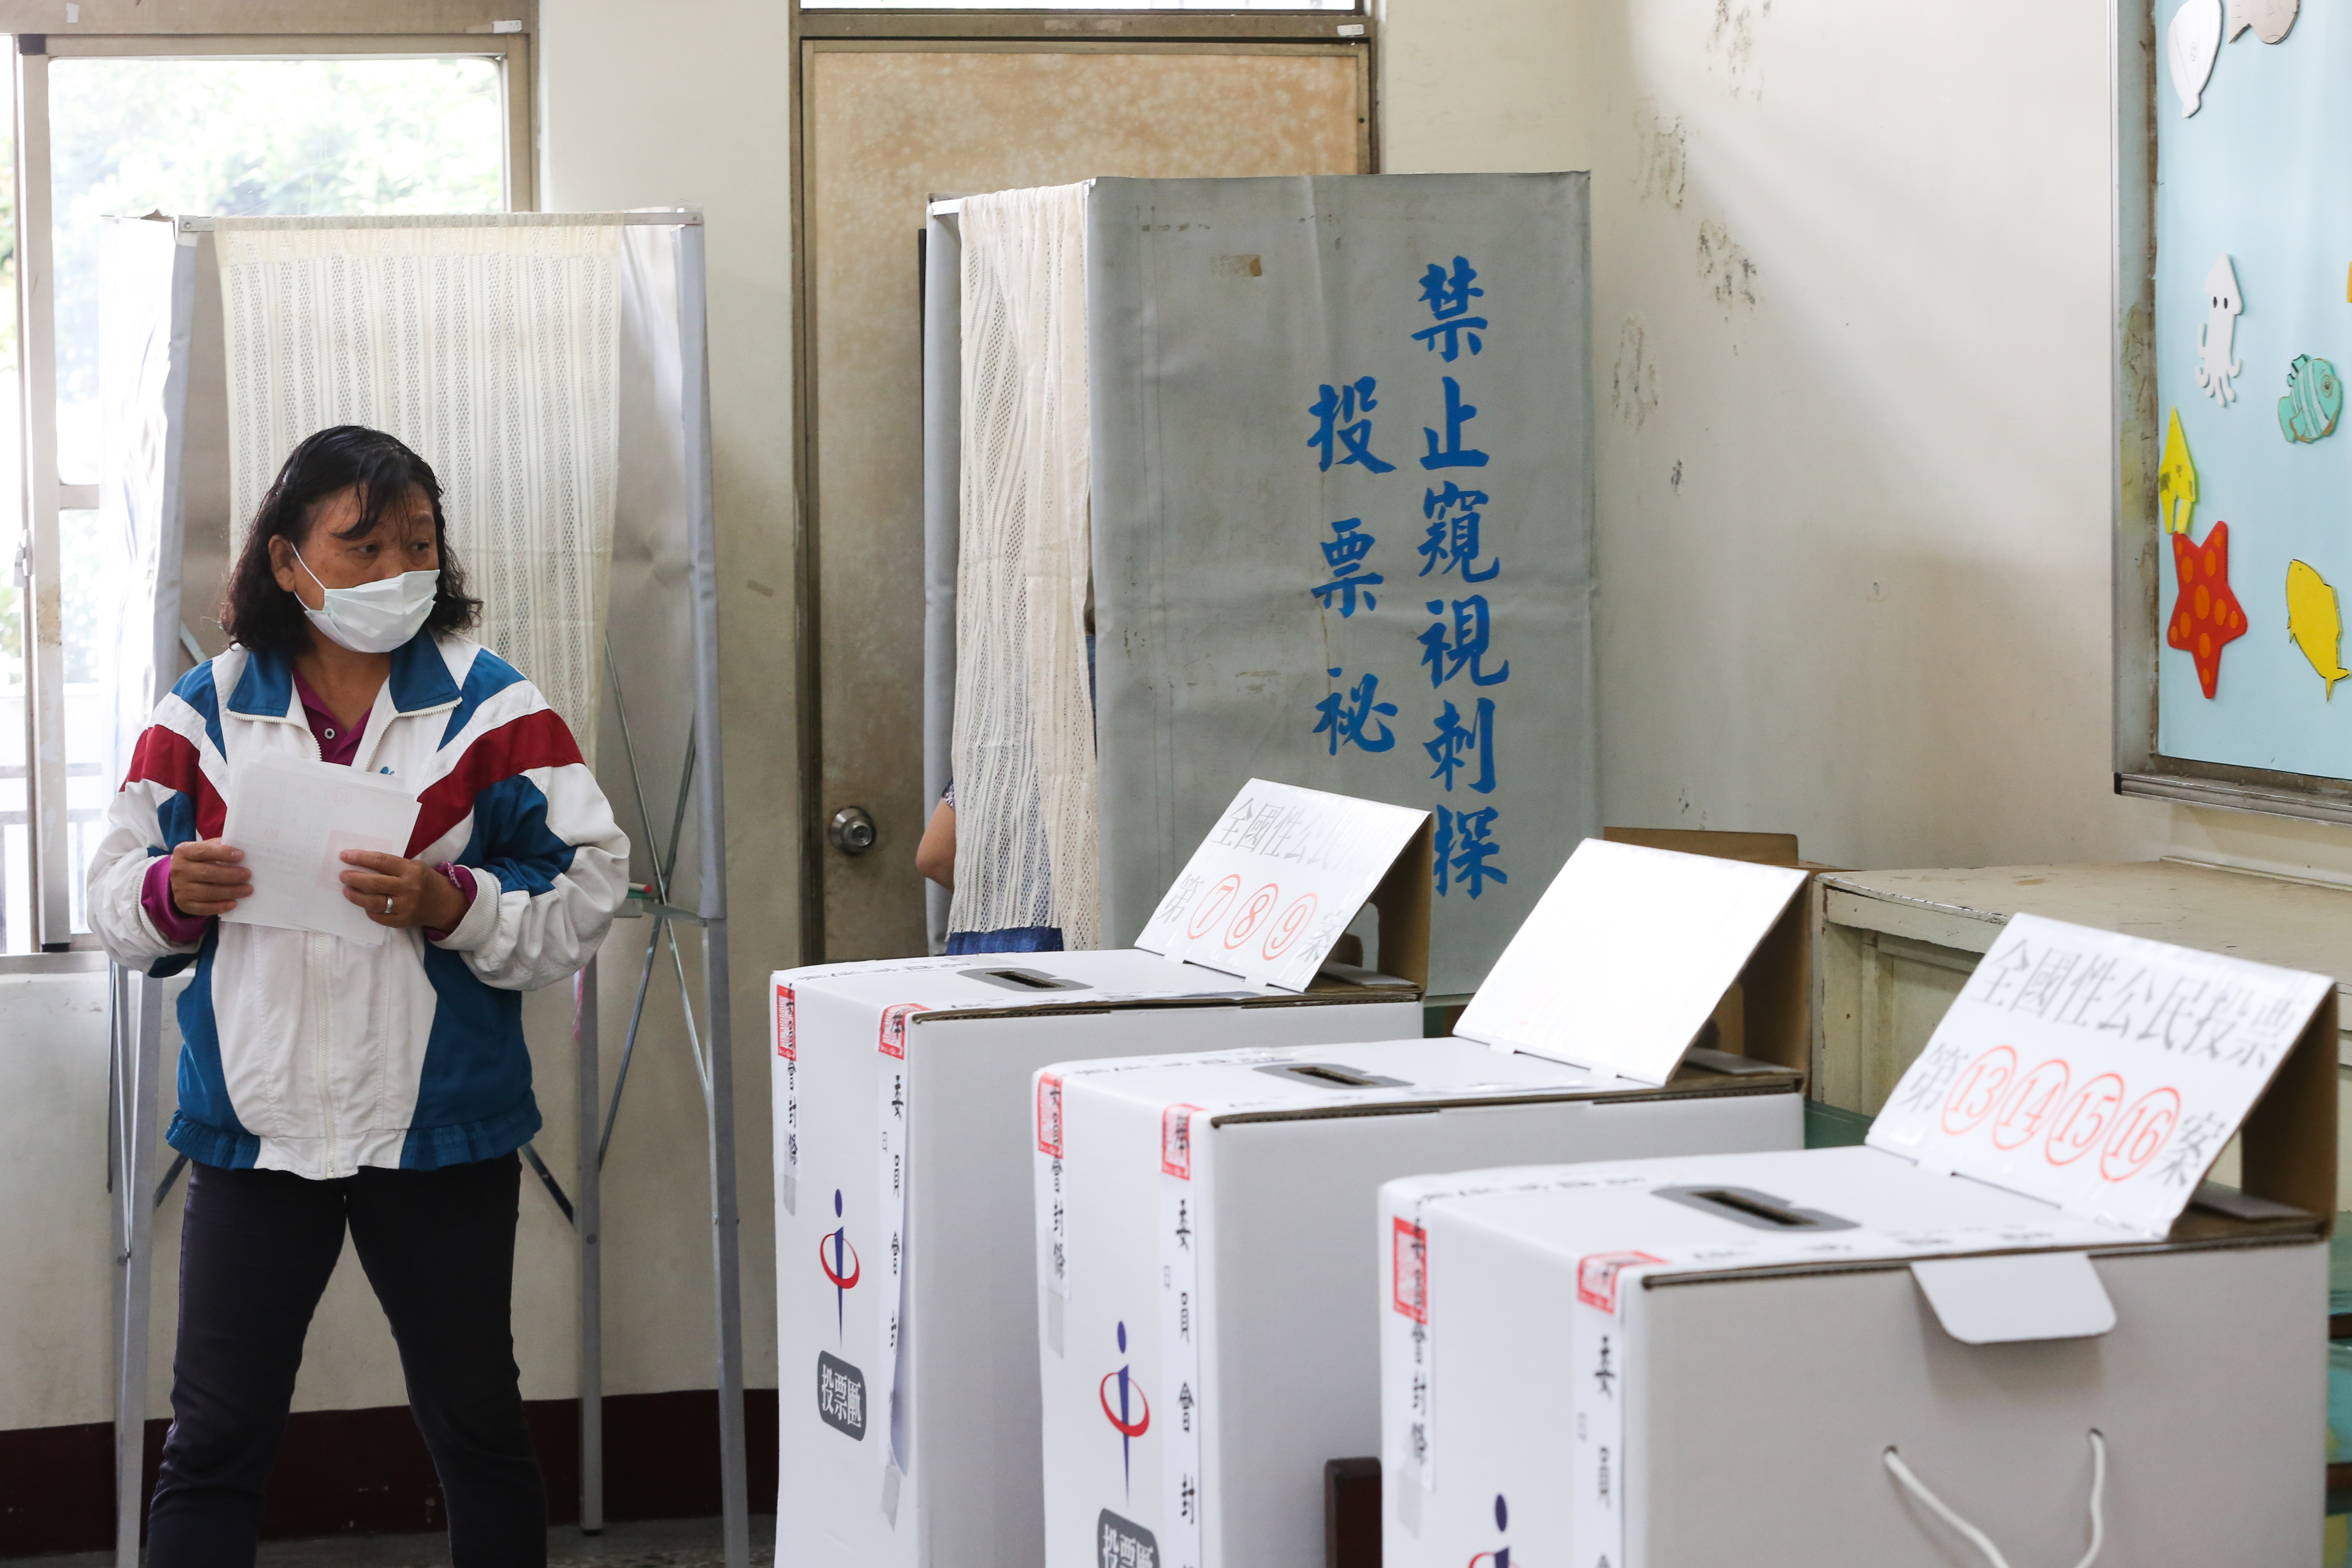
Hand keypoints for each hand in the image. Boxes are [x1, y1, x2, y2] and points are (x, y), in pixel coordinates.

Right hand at [170, 839, 251, 916]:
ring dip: (231, 891)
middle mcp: (178, 870)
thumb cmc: (199, 860)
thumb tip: (241, 846)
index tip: (240, 855)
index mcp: (183, 852)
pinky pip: (204, 908)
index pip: (203, 851)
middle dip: (231, 874)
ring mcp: (180, 889)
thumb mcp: (205, 849)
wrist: (180, 878)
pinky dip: (221, 906)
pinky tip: (234, 903)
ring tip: (248, 889)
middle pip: (207, 873)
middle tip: (248, 875)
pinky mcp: (184, 904)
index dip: (222, 853)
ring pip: (208, 892)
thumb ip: (219, 846)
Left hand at [339, 851, 468, 930]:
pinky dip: (369, 911)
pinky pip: (380, 917)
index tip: (344, 856)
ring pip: (374, 902)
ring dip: (356, 896)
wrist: (446, 904)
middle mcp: (409, 888)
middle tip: (343, 876)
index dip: (360, 858)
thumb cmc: (426, 881)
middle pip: (374, 883)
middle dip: (354, 879)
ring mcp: (406, 906)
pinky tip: (364, 905)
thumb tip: (361, 864)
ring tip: (347, 891)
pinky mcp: (404, 921)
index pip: (381, 861)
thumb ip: (392, 866)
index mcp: (412, 870)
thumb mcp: (415, 867)